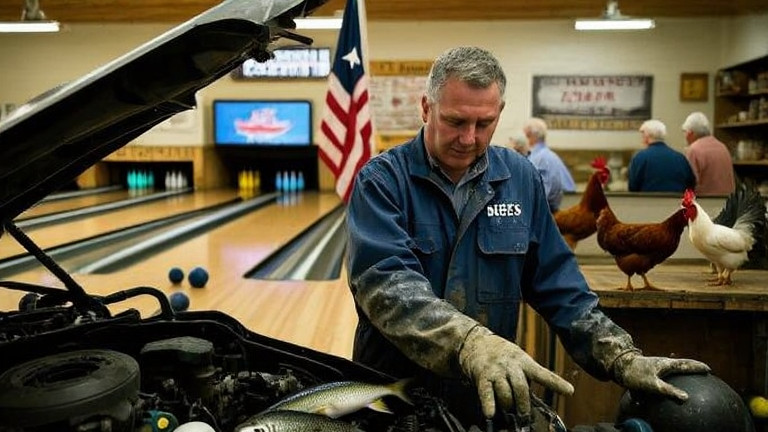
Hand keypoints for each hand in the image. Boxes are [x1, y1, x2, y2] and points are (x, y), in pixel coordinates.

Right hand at [458, 326, 573, 419]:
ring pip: (505, 393)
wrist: (476, 341)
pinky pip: (486, 393)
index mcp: (524, 361)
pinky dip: (489, 404)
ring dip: (508, 405)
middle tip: (525, 416)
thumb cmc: (501, 353)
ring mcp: (496, 371)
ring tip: (508, 410)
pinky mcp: (482, 376)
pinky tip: (490, 414)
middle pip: (521, 388)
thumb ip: (525, 376)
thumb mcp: (518, 359)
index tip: (570, 391)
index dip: (556, 383)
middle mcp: (511, 365)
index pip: (542, 373)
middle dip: (523, 405)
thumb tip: (531, 400)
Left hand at [613, 352, 710, 400]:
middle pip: (682, 363)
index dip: (697, 367)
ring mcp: (658, 364)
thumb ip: (669, 391)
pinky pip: (667, 371)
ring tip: (690, 373)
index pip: (686, 364)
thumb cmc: (636, 375)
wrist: (620, 366)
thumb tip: (686, 398)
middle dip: (693, 366)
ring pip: (674, 365)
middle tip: (704, 369)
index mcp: (667, 364)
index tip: (708, 369)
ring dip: (683, 368)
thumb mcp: (653, 385)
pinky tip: (671, 378)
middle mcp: (664, 362)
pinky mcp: (652, 368)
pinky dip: (673, 372)